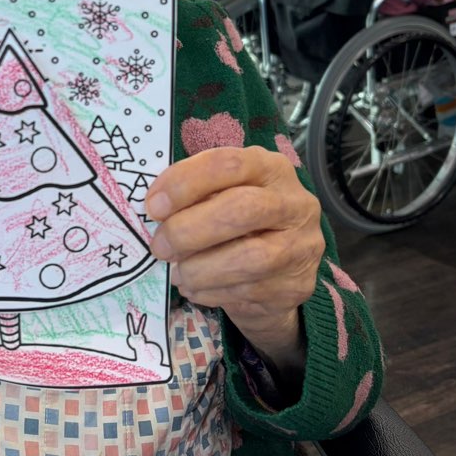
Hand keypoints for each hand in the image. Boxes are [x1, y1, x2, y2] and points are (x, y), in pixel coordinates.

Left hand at [146, 146, 322, 378]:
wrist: (278, 271)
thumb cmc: (238, 221)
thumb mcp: (220, 195)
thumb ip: (195, 195)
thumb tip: (156, 210)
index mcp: (270, 168)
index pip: (227, 164)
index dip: (185, 183)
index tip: (153, 206)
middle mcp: (294, 203)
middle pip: (241, 209)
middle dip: (189, 230)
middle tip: (159, 246)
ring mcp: (301, 246)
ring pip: (249, 258)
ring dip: (200, 268)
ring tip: (177, 272)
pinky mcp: (296, 286)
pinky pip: (249, 291)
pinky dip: (211, 291)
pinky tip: (195, 287)